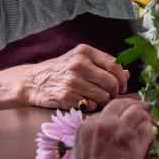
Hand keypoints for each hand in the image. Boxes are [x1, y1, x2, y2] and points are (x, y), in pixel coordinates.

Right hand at [0, 44, 128, 111]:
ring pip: (103, 96)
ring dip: (104, 101)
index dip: (121, 78)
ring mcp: (72, 80)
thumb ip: (103, 65)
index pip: (114, 65)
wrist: (32, 81)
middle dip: (114, 92)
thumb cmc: (60, 70)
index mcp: (84, 51)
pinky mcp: (67, 96)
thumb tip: (126, 74)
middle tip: (111, 96)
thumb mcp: (79, 60)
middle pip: (111, 82)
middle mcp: (79, 64)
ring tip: (97, 100)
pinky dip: (92, 107)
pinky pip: (91, 105)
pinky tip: (85, 103)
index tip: (121, 86)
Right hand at [72, 98, 153, 158]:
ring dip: (145, 118)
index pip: (110, 108)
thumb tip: (108, 126)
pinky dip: (150, 133)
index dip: (122, 110)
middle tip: (145, 108)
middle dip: (136, 105)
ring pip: (138, 113)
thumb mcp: (82, 148)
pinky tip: (149, 140)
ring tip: (148, 124)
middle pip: (124, 104)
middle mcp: (105, 124)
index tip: (127, 113)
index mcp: (88, 125)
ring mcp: (121, 132)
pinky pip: (148, 130)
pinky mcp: (134, 143)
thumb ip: (94, 133)